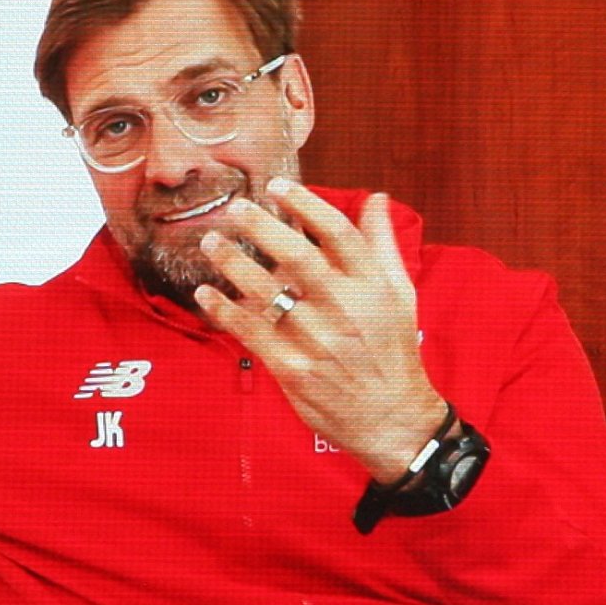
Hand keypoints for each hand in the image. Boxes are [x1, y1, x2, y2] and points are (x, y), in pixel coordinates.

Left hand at [192, 180, 445, 483]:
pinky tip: (205, 293)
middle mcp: (346, 309)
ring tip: (210, 242)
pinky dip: (224, 311)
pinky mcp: (293, 369)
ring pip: (266, 293)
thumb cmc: (392, 349)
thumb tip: (374, 197)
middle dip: (262, 227)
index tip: (277, 185)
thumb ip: (382, 243)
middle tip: (235, 207)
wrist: (392, 419)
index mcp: (372, 286)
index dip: (305, 204)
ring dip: (233, 263)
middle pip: (298, 257)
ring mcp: (318, 340)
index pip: (338, 233)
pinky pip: (251, 332)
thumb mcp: (400, 293)